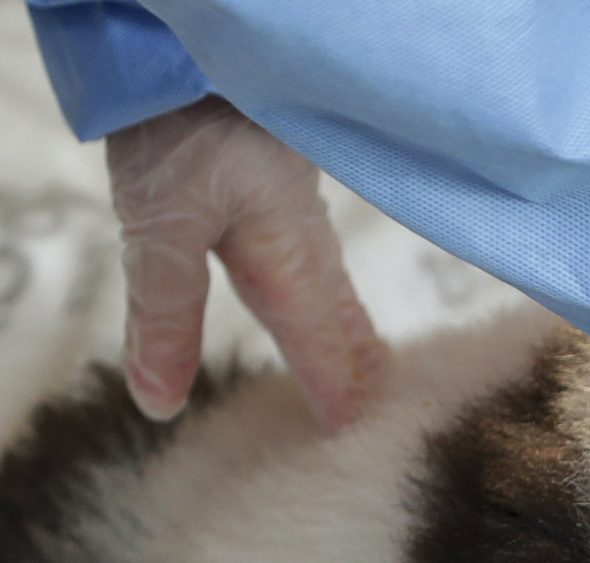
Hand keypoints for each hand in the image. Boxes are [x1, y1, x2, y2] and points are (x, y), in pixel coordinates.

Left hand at [107, 98, 386, 428]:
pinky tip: (327, 291)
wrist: (198, 52)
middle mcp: (305, 250)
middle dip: (362, 372)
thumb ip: (165, 317)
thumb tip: (160, 404)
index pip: (323, 351)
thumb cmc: (185, 131)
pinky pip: (323, 265)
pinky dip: (337, 299)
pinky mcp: (282, 190)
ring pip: (338, 294)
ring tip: (373, 370)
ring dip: (354, 337)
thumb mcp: (162, 227)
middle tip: (384, 416)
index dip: (337, 396)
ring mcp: (298, 218)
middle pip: (344, 326)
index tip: (353, 439)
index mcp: (288, 268)